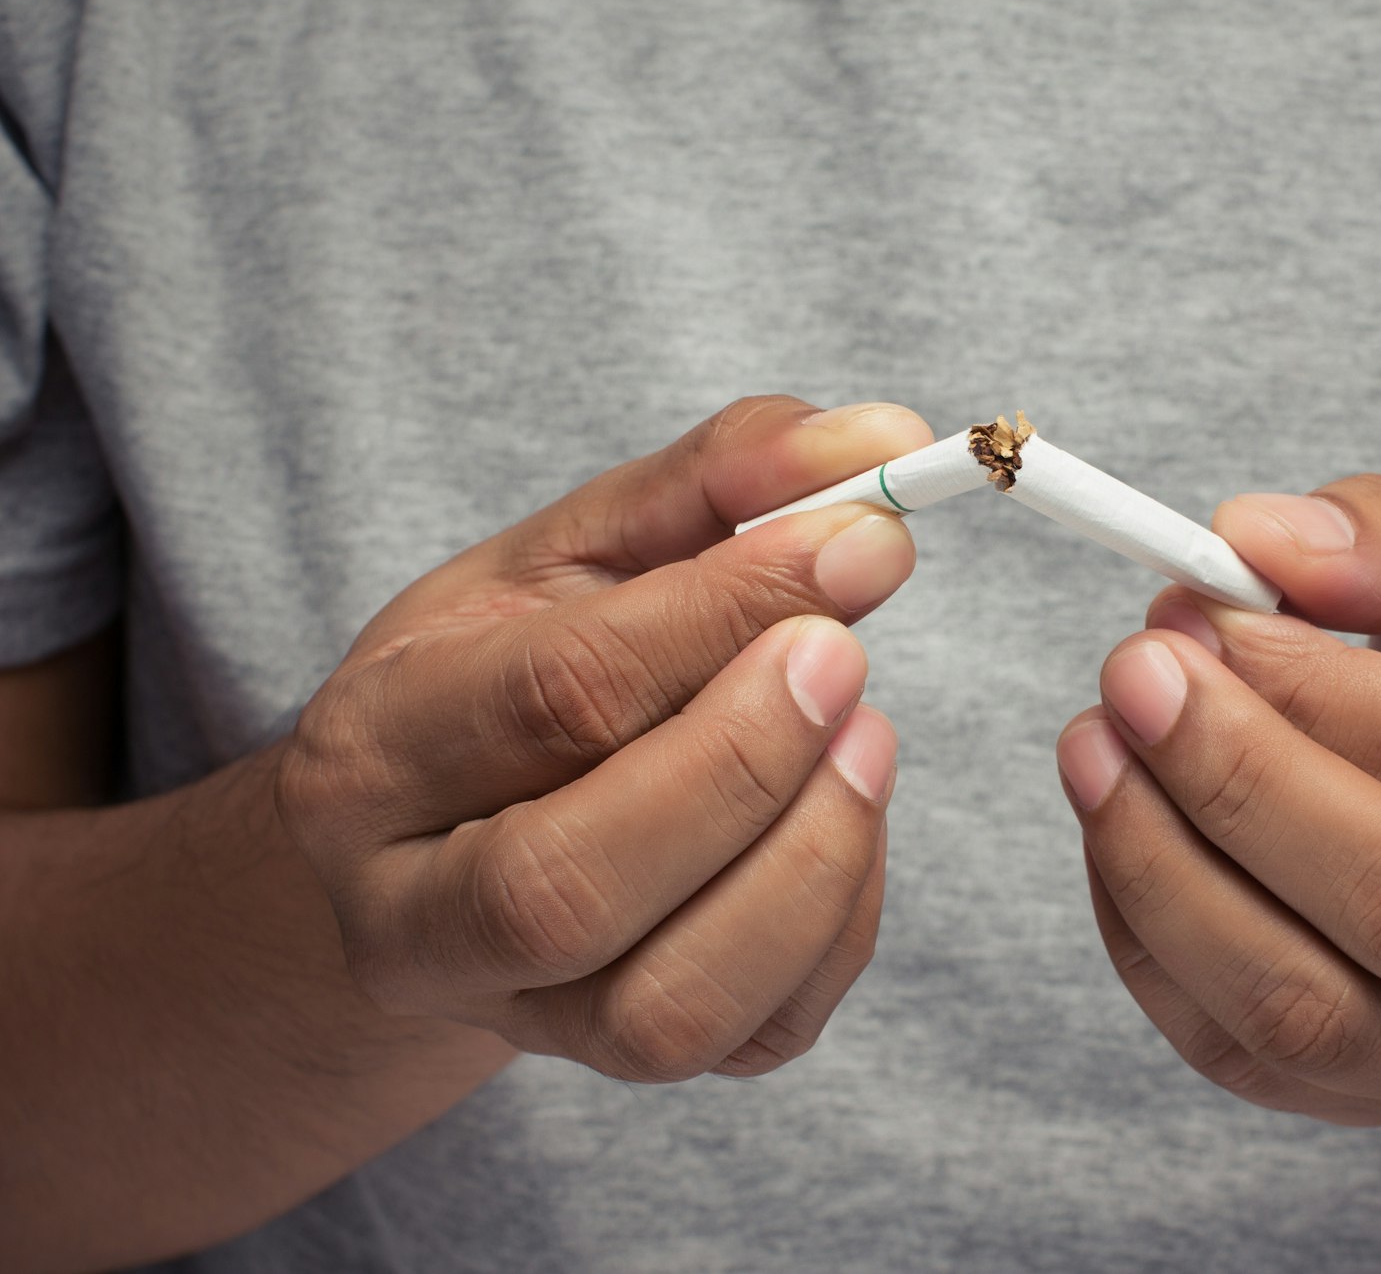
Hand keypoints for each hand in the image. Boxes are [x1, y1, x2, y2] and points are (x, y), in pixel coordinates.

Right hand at [276, 397, 927, 1081]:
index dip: (726, 612)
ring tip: (866, 736)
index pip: (552, 694)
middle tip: (852, 652)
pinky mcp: (621, 1059)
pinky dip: (838, 920)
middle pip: (567, 881)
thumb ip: (721, 479)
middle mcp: (412, 915)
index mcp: (375, 751)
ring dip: (806, 861)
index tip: (863, 538)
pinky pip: (755, 1033)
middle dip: (743, 761)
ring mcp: (517, 1014)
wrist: (445, 836)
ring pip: (666, 1005)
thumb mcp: (583, 548)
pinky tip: (849, 811)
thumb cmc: (515, 672)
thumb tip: (883, 443)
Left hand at [1058, 476, 1380, 1130]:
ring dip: (1165, 871)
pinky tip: (1117, 828)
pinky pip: (1244, 1059)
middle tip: (1134, 673)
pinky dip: (1149, 943)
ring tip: (1095, 745)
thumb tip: (1259, 540)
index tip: (1207, 607)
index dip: (1319, 686)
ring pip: (1310, 1015)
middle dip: (1237, 781)